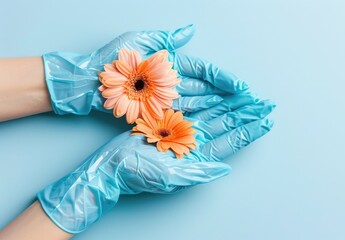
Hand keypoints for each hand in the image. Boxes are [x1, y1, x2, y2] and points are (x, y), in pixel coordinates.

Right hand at [37, 94, 274, 232]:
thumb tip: (225, 169)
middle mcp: (196, 143)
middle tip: (267, 102)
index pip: (231, 140)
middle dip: (248, 113)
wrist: (114, 165)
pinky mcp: (171, 122)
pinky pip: (196, 109)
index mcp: (200, 156)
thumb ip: (200, 173)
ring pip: (215, 114)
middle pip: (228, 124)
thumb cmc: (140, 175)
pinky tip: (222, 95)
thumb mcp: (172, 178)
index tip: (268, 119)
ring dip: (233, 105)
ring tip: (250, 96)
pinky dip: (210, 101)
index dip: (250, 129)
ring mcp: (185, 132)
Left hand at [43, 25, 248, 115]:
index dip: (225, 79)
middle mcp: (173, 83)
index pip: (206, 72)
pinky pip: (183, 116)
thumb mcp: (140, 41)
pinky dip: (200, 119)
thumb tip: (189, 30)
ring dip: (221, 109)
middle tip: (253, 103)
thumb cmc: (111, 58)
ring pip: (200, 104)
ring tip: (242, 115)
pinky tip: (217, 124)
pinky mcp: (157, 113)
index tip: (242, 86)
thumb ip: (167, 39)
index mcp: (172, 63)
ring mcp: (167, 99)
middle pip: (208, 90)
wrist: (88, 81)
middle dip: (231, 97)